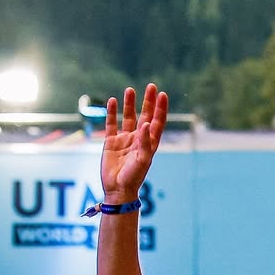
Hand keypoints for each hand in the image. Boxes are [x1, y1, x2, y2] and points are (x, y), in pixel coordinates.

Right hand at [102, 84, 167, 201]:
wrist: (118, 189)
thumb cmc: (134, 177)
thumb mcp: (142, 160)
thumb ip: (144, 142)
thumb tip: (145, 124)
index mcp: (149, 144)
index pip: (157, 122)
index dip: (160, 109)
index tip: (162, 94)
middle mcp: (138, 139)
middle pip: (145, 116)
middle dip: (148, 102)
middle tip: (151, 86)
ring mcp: (125, 140)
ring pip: (128, 117)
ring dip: (130, 104)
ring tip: (130, 90)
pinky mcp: (111, 142)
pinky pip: (112, 124)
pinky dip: (112, 113)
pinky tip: (112, 101)